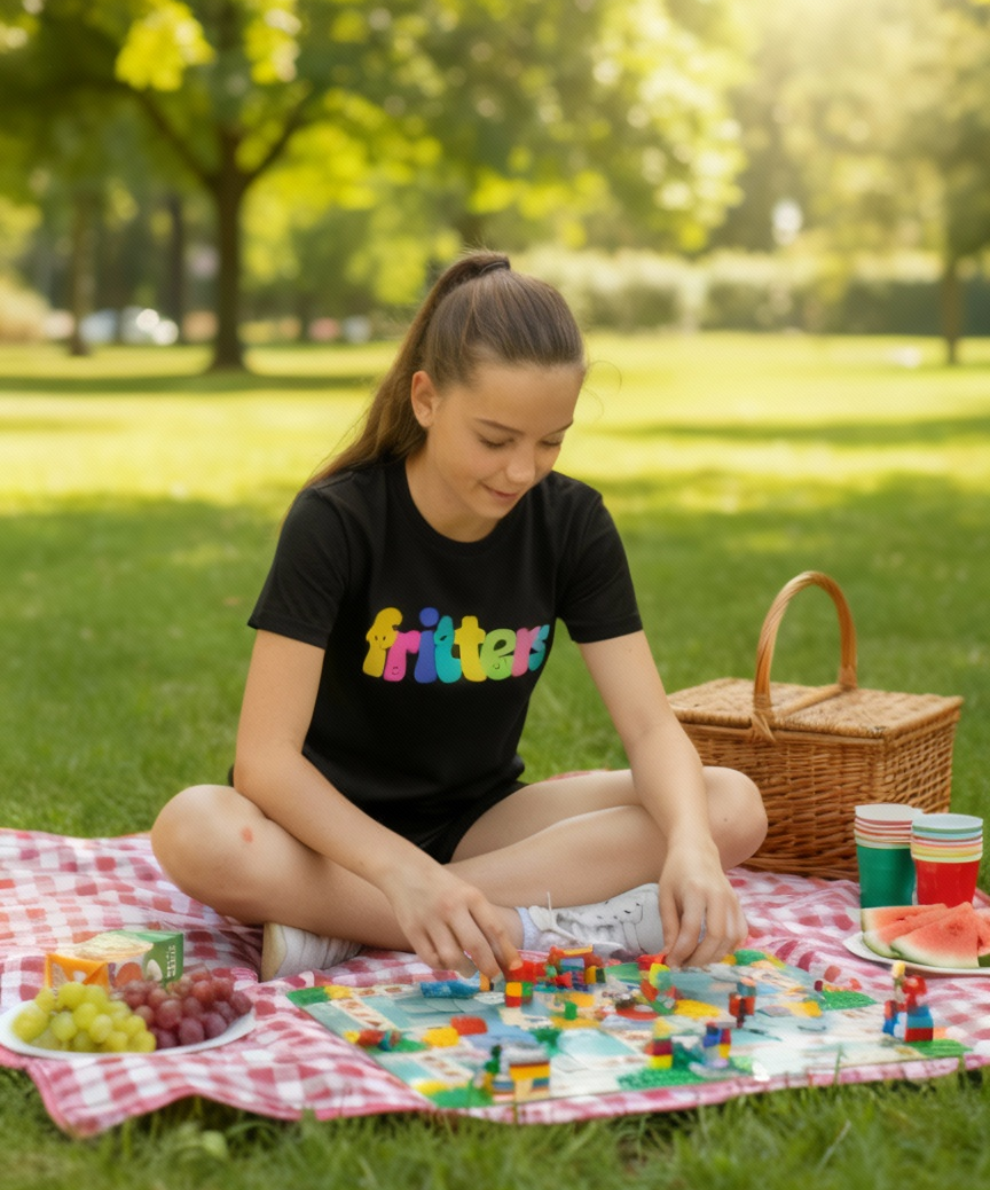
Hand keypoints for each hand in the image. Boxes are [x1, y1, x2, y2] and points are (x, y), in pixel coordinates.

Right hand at [379, 859, 518, 979]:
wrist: (404, 870)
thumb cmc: (443, 886)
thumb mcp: (466, 893)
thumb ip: (481, 919)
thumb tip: (500, 955)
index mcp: (470, 895)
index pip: (494, 928)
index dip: (506, 951)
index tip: (515, 968)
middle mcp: (451, 907)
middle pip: (476, 946)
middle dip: (489, 967)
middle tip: (494, 976)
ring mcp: (430, 919)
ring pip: (453, 957)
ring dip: (465, 969)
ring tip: (469, 969)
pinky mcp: (412, 930)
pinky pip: (431, 959)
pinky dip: (443, 966)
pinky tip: (447, 962)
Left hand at [657, 843, 747, 967]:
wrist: (697, 849)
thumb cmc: (676, 872)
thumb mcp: (664, 895)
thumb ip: (669, 925)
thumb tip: (670, 955)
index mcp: (696, 890)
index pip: (691, 929)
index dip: (681, 951)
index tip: (671, 963)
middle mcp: (718, 895)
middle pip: (715, 936)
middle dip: (700, 959)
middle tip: (685, 968)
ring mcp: (732, 900)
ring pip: (731, 938)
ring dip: (714, 957)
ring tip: (696, 963)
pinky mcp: (739, 905)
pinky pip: (740, 933)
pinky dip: (729, 948)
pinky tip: (714, 952)